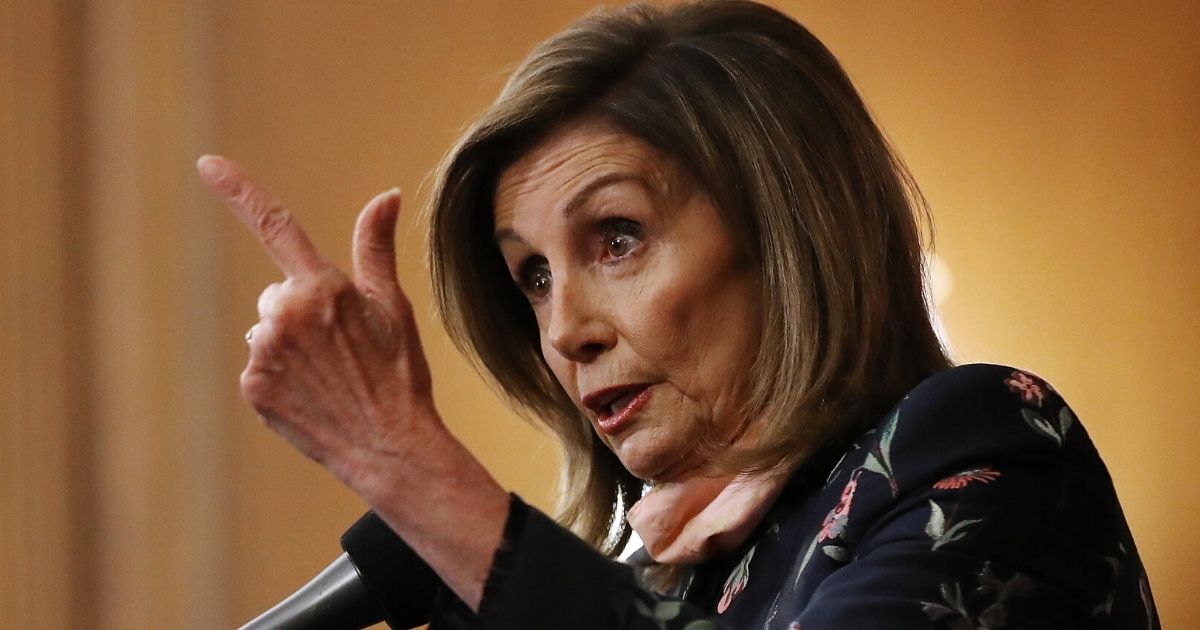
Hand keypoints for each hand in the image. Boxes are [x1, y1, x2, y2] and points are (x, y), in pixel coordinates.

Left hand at [196, 155, 437, 491]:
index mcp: (322, 287)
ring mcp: (263, 353)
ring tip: (330, 376)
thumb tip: (386, 195)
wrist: (389, 445)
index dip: (239, 190)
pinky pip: (258, 368)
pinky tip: (311, 394)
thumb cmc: (399, 375)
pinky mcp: (252, 387)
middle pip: (276, 295)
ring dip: (290, 347)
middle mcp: (284, 314)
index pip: (275, 225)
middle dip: (301, 312)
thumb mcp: (393, 307)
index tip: (207, 164)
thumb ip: (375, 247)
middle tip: (341, 347)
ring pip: (266, 332)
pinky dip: (280, 378)